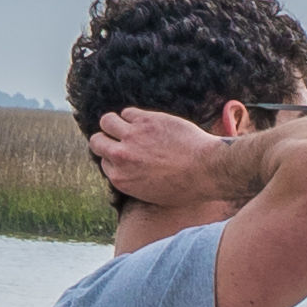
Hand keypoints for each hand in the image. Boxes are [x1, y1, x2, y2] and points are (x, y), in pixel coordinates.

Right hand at [90, 105, 264, 203]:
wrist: (208, 170)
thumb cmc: (187, 186)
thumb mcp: (155, 194)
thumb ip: (134, 181)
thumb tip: (128, 171)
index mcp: (121, 179)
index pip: (105, 162)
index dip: (115, 158)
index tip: (126, 155)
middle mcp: (121, 157)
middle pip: (97, 141)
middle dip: (106, 139)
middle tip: (120, 138)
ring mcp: (131, 137)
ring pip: (107, 121)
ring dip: (115, 122)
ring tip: (128, 126)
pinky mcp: (145, 121)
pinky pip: (128, 112)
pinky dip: (134, 116)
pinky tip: (147, 121)